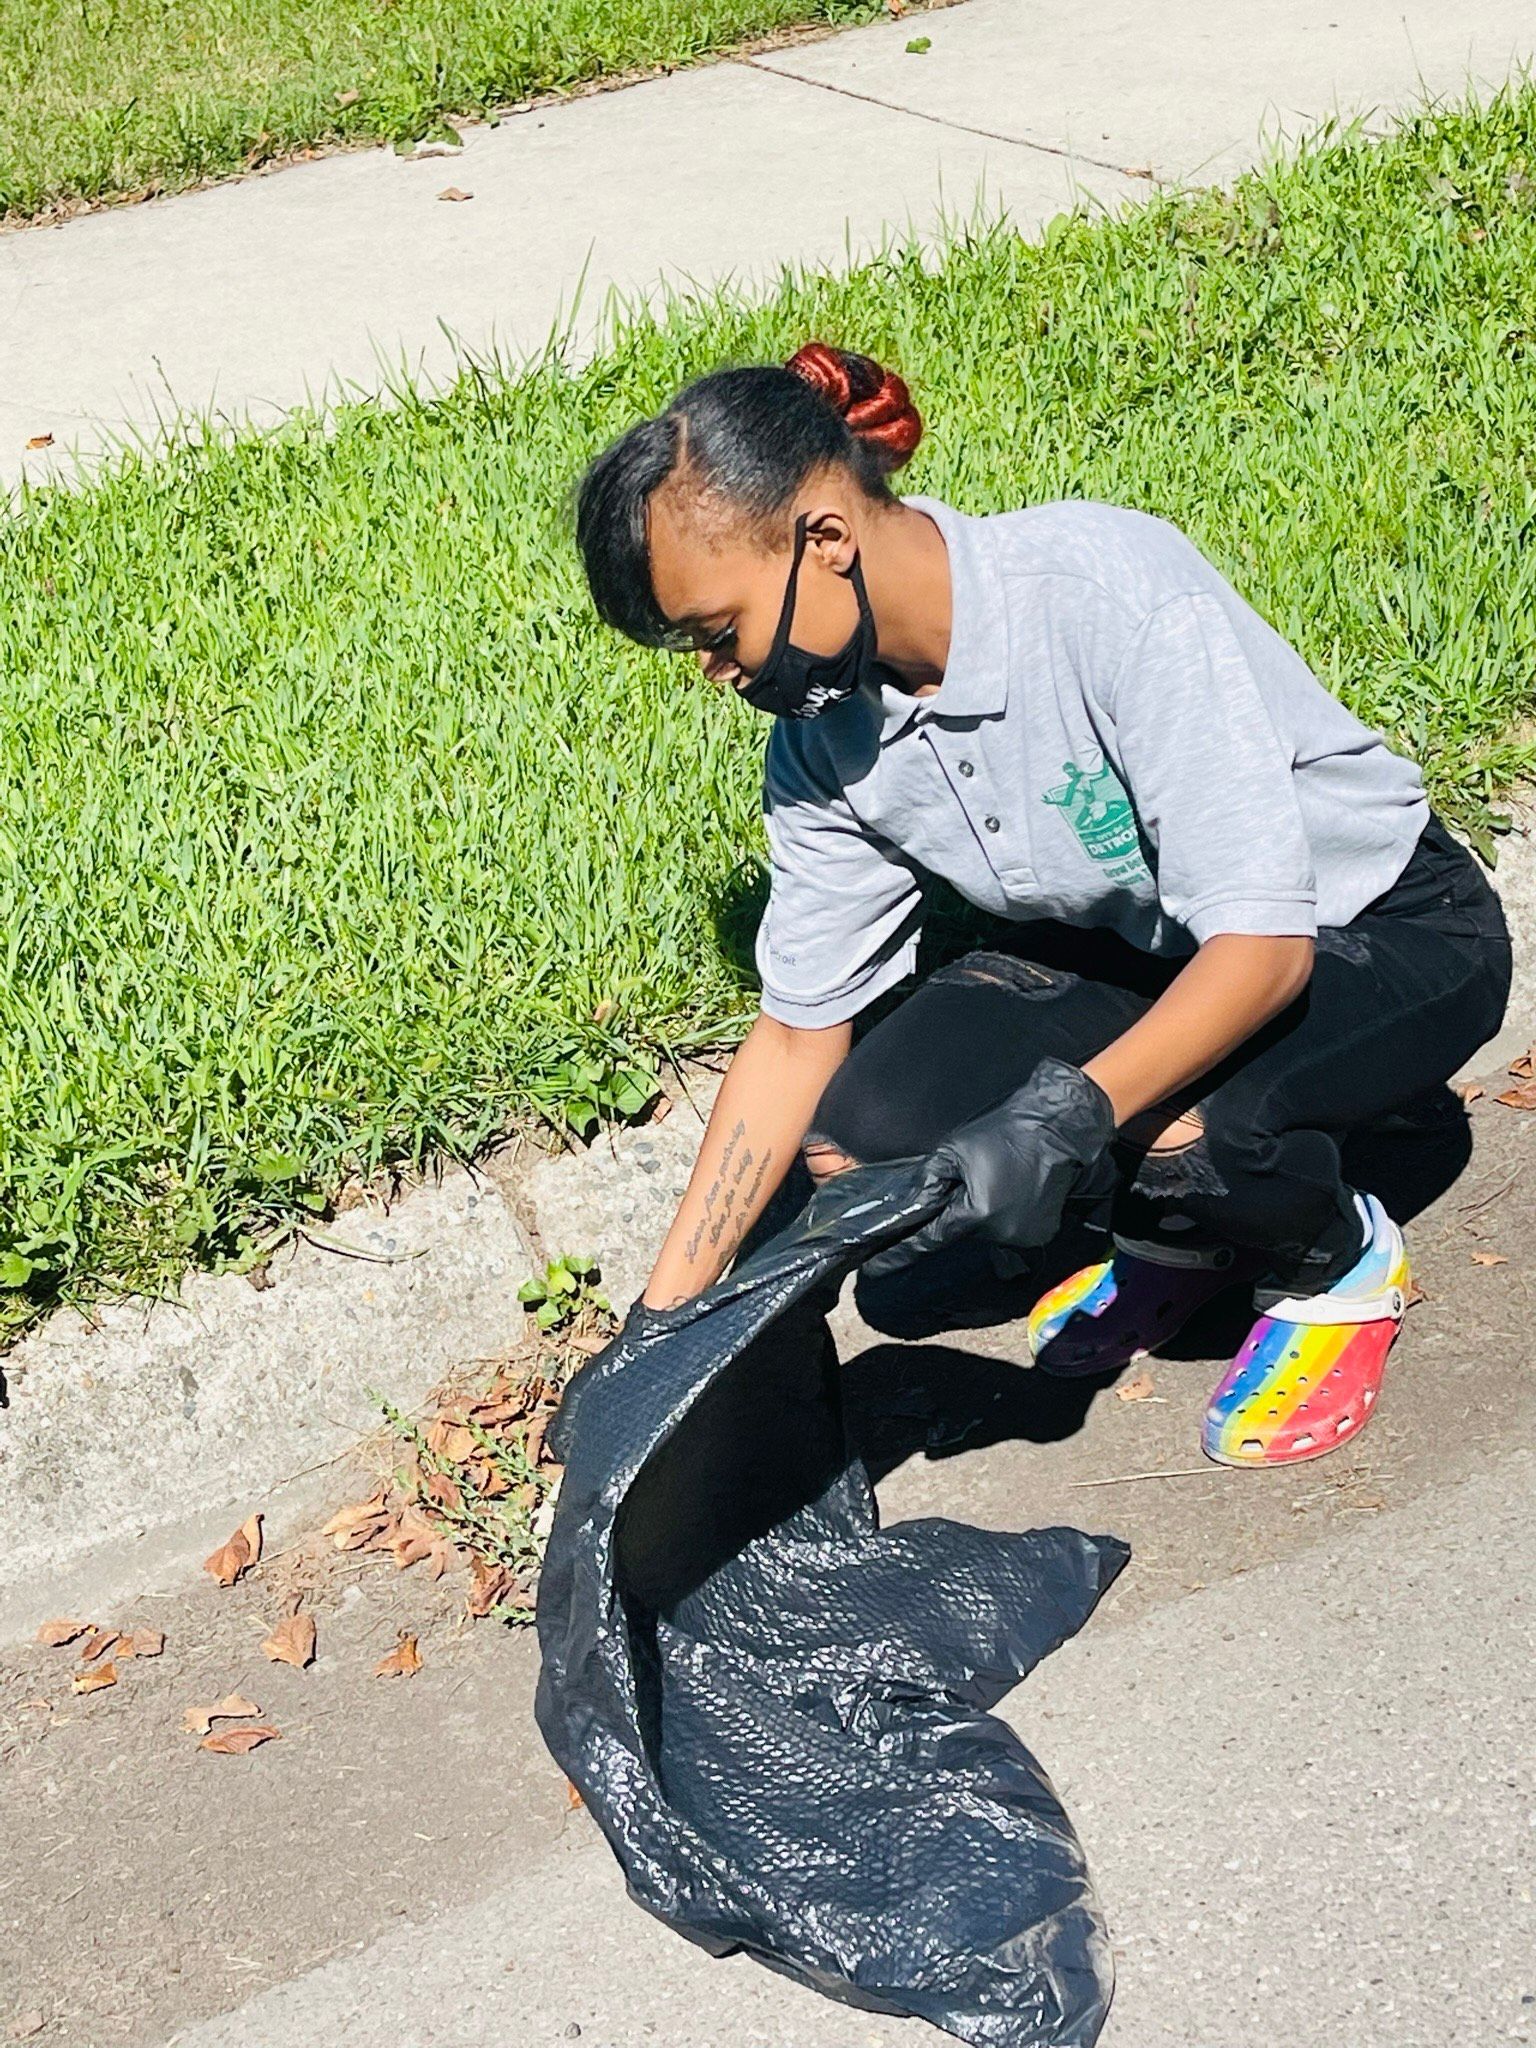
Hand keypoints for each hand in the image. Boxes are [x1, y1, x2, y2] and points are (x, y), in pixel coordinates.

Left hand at [864, 1058, 1116, 1278]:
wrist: (1060, 1129)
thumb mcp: (955, 1152)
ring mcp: (1025, 1237)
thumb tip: (907, 1206)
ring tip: (994, 1183)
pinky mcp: (1042, 1233)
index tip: (874, 1268)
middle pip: (960, 1234)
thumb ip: (927, 1182)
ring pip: (986, 1233)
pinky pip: (1011, 1231)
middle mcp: (1001, 1234)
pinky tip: (1011, 1191)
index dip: (899, 1254)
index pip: (927, 1241)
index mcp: (975, 1214)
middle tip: (958, 1191)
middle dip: (952, 1217)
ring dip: (980, 1216)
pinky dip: (1004, 1217)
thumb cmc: (1003, 1134)